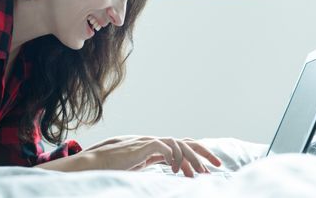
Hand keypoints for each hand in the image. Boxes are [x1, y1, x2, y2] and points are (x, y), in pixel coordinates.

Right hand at [80, 136, 221, 176]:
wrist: (98, 162)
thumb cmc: (117, 167)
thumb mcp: (142, 167)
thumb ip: (155, 164)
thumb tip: (172, 170)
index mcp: (158, 147)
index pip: (184, 146)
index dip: (199, 154)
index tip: (212, 167)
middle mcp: (157, 142)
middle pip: (187, 142)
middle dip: (203, 153)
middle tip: (217, 165)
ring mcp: (151, 142)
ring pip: (179, 145)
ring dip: (190, 160)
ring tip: (197, 174)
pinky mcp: (144, 145)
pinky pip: (166, 147)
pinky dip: (174, 157)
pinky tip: (175, 171)